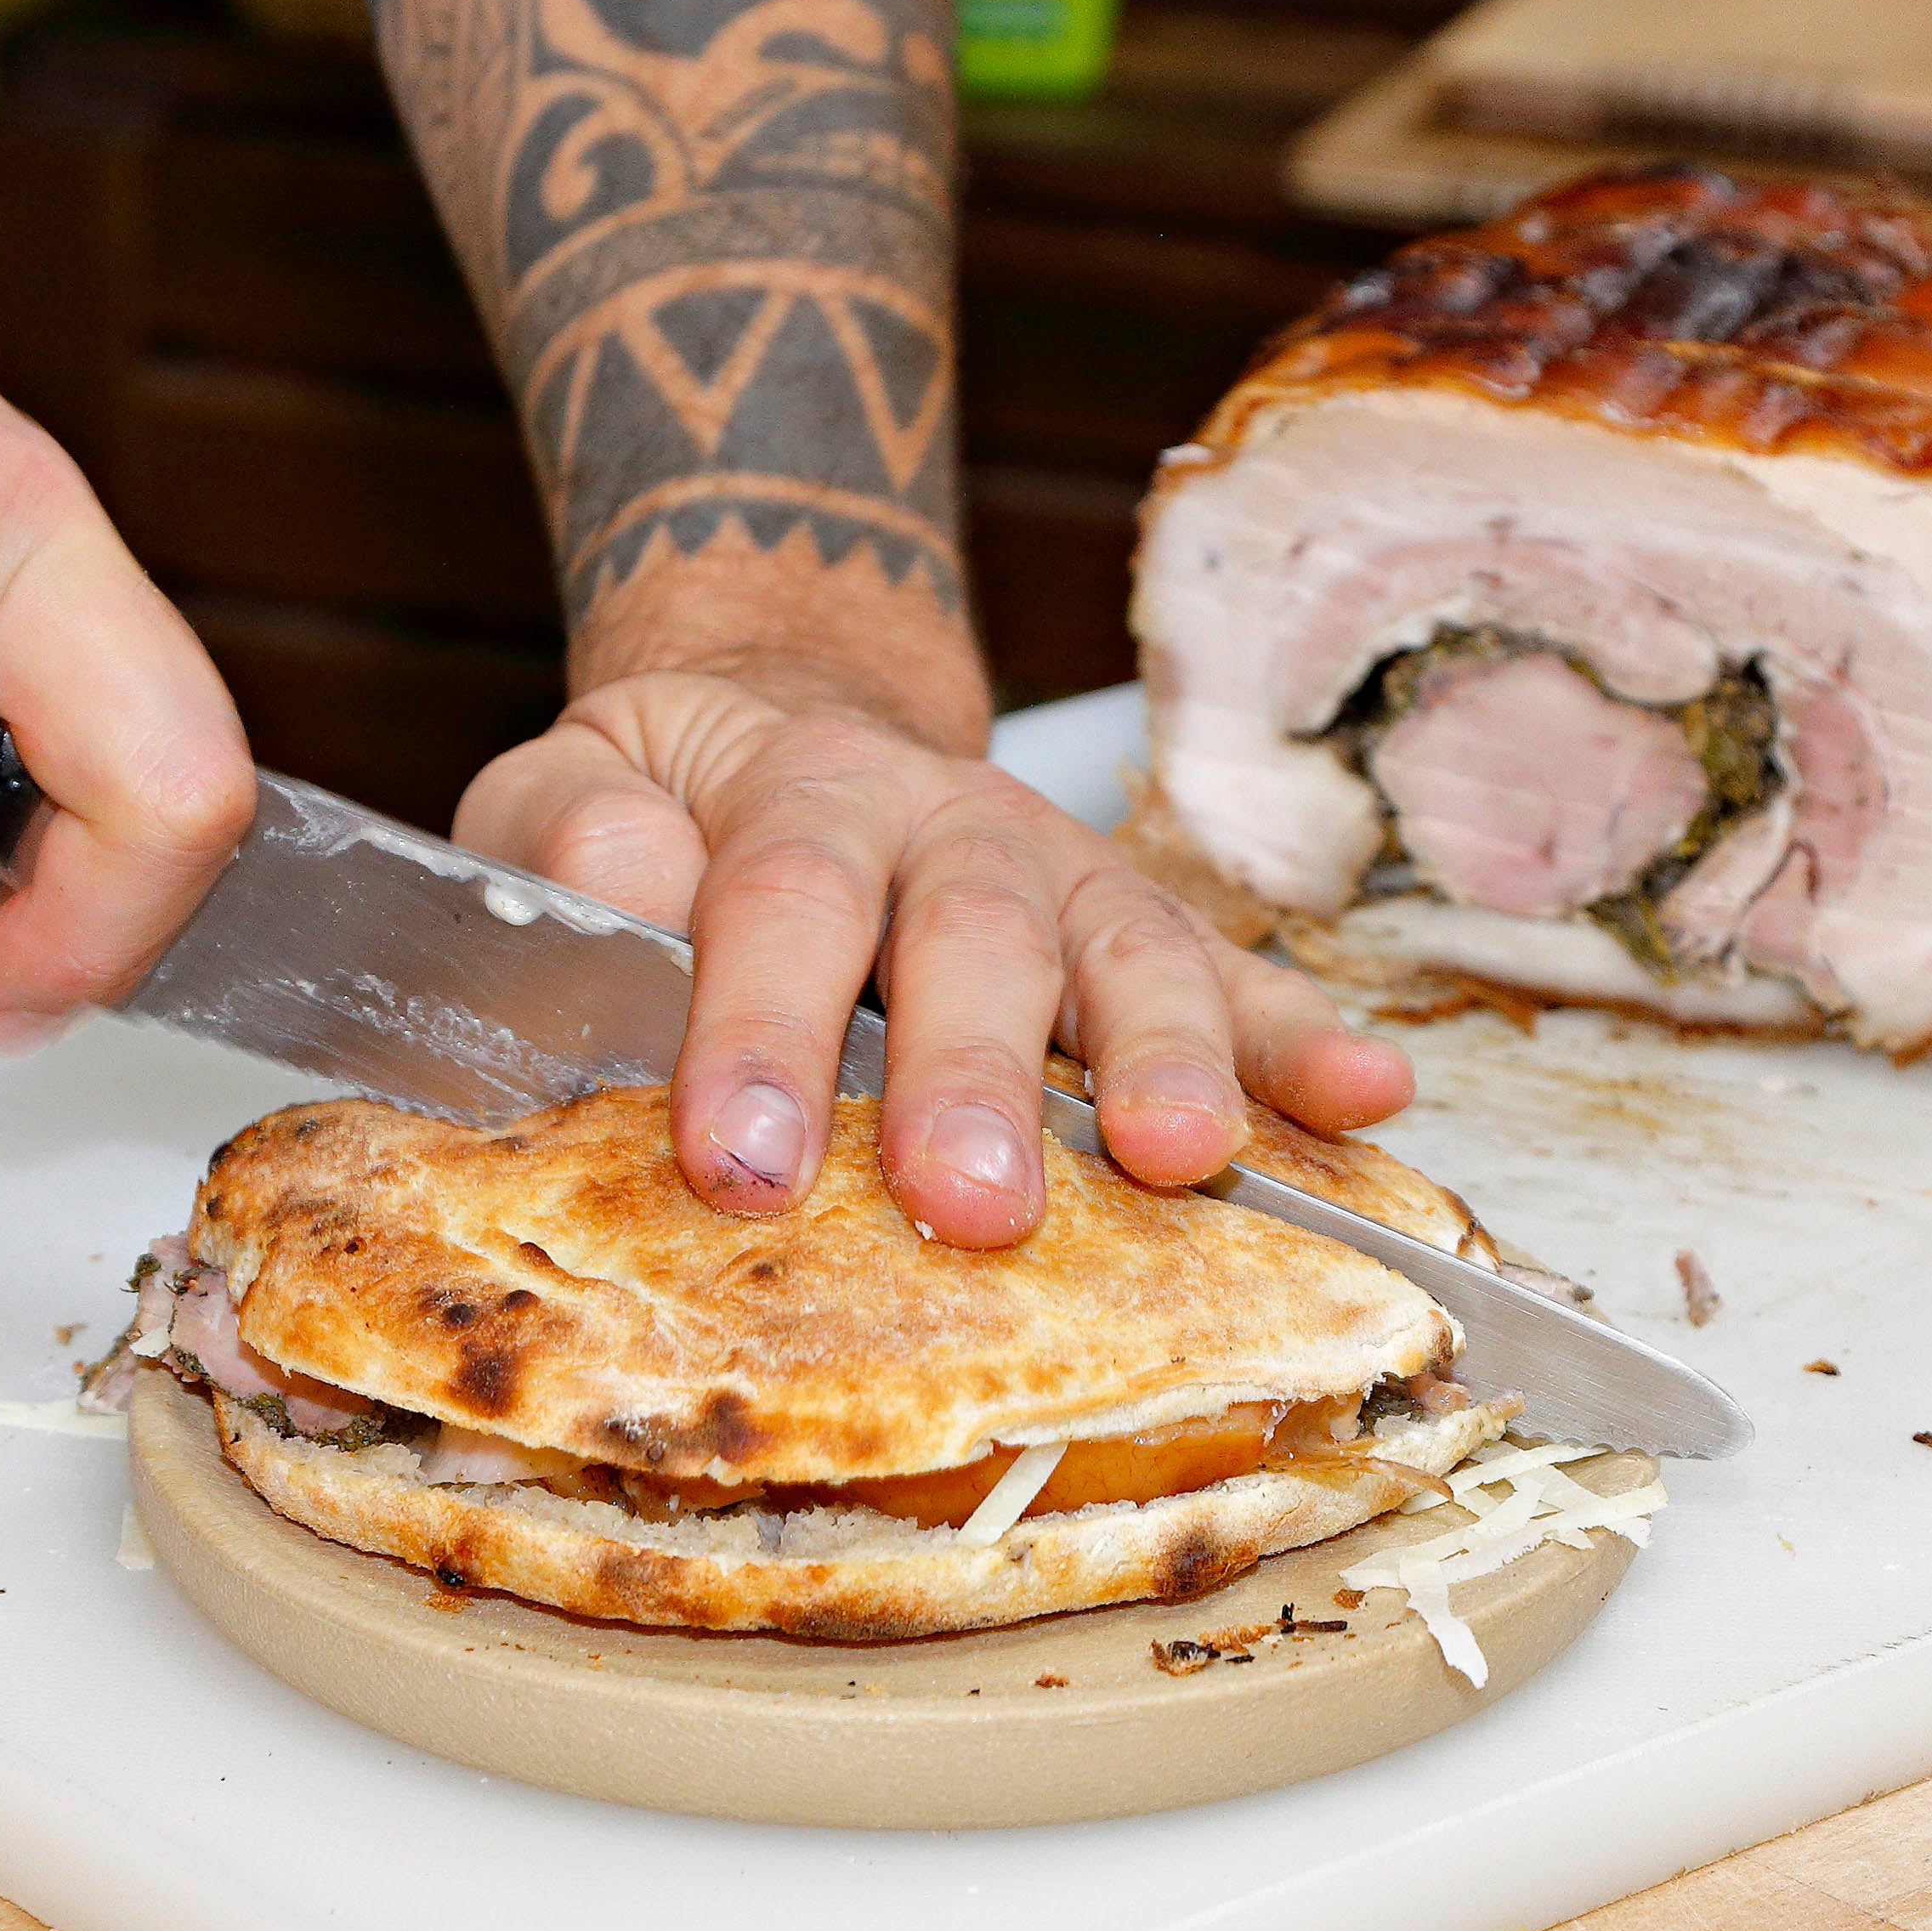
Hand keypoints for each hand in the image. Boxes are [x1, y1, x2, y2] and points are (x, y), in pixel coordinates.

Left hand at [457, 669, 1417, 1248]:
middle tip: (973, 1204)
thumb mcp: (562, 785)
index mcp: (800, 792)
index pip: (780, 903)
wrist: (784, 726)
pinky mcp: (1140, 936)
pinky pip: (1243, 980)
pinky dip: (1307, 1039)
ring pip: (1129, 952)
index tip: (743, 1165)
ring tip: (1184, 1159)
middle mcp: (952, 827)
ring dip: (1164, 1058)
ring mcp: (1065, 881)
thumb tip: (624, 885)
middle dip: (979, 1075)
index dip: (762, 1033)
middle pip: (977, 936)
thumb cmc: (661, 812)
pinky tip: (1369, 1099)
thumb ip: (567, 835)